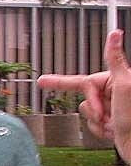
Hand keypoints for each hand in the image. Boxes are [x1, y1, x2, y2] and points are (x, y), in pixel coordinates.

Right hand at [38, 30, 130, 162]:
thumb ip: (115, 60)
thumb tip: (115, 34)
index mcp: (115, 80)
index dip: (60, 82)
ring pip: (86, 113)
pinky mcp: (108, 122)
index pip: (83, 81)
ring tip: (113, 124)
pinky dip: (99, 131)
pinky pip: (91, 126)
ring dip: (97, 122)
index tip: (42, 81)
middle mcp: (112, 92)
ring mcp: (110, 108)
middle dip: (93, 110)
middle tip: (105, 116)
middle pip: (84, 99)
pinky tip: (112, 131)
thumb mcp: (123, 84)